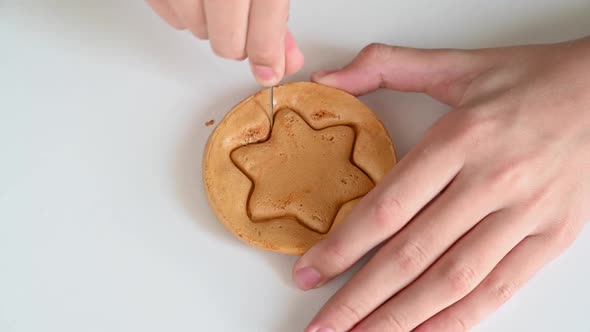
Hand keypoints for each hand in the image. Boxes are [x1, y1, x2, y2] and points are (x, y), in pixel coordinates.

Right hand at [145, 0, 302, 85]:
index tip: (270, 69)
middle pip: (228, 43)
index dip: (269, 55)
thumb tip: (286, 60)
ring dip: (210, 26)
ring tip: (217, 2)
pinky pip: (171, 18)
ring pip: (197, 32)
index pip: (265, 28)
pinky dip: (184, 14)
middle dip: (239, 42)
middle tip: (243, 24)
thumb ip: (276, 19)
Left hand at [294, 38, 589, 330]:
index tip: (309, 273)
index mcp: (461, 139)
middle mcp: (489, 182)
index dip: (342, 247)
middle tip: (322, 327)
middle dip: (359, 299)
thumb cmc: (534, 80)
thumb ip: (385, 66)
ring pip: (451, 281)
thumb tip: (327, 78)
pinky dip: (458, 319)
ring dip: (401, 319)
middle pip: (411, 255)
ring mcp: (524, 215)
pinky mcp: (552, 238)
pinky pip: (499, 289)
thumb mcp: (457, 64)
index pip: (387, 208)